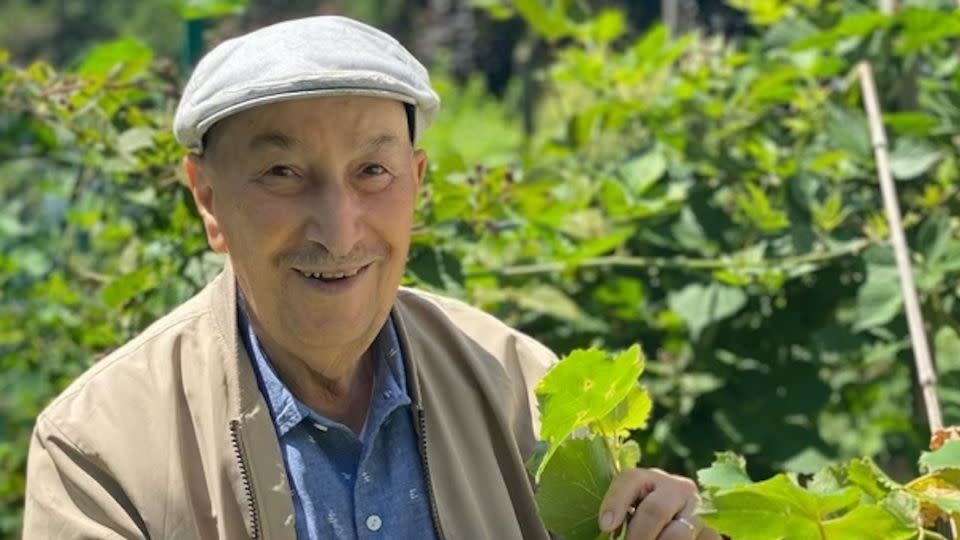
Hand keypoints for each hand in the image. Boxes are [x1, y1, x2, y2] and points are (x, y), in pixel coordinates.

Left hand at [598, 468, 721, 539]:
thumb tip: (608, 528)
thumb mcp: (629, 515)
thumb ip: (619, 519)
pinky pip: (702, 539)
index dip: (616, 502)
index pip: (631, 479)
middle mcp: (676, 488)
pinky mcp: (710, 532)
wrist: (676, 526)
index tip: (605, 526)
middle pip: (655, 510)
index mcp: (648, 479)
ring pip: (678, 532)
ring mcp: (697, 510)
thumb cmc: (640, 524)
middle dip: (639, 534)